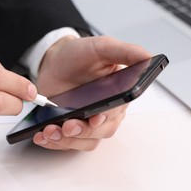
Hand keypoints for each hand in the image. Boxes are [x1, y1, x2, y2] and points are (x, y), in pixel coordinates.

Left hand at [33, 35, 151, 149]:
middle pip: (100, 132)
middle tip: (67, 125)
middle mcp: (105, 113)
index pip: (116, 112)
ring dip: (66, 140)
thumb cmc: (79, 55)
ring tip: (49, 132)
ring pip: (83, 141)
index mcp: (118, 96)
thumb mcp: (101, 47)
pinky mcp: (68, 128)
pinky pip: (65, 143)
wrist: (54, 61)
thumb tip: (148, 57)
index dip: (106, 118)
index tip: (95, 118)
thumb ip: (124, 51)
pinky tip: (42, 136)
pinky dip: (54, 143)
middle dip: (82, 131)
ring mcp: (86, 123)